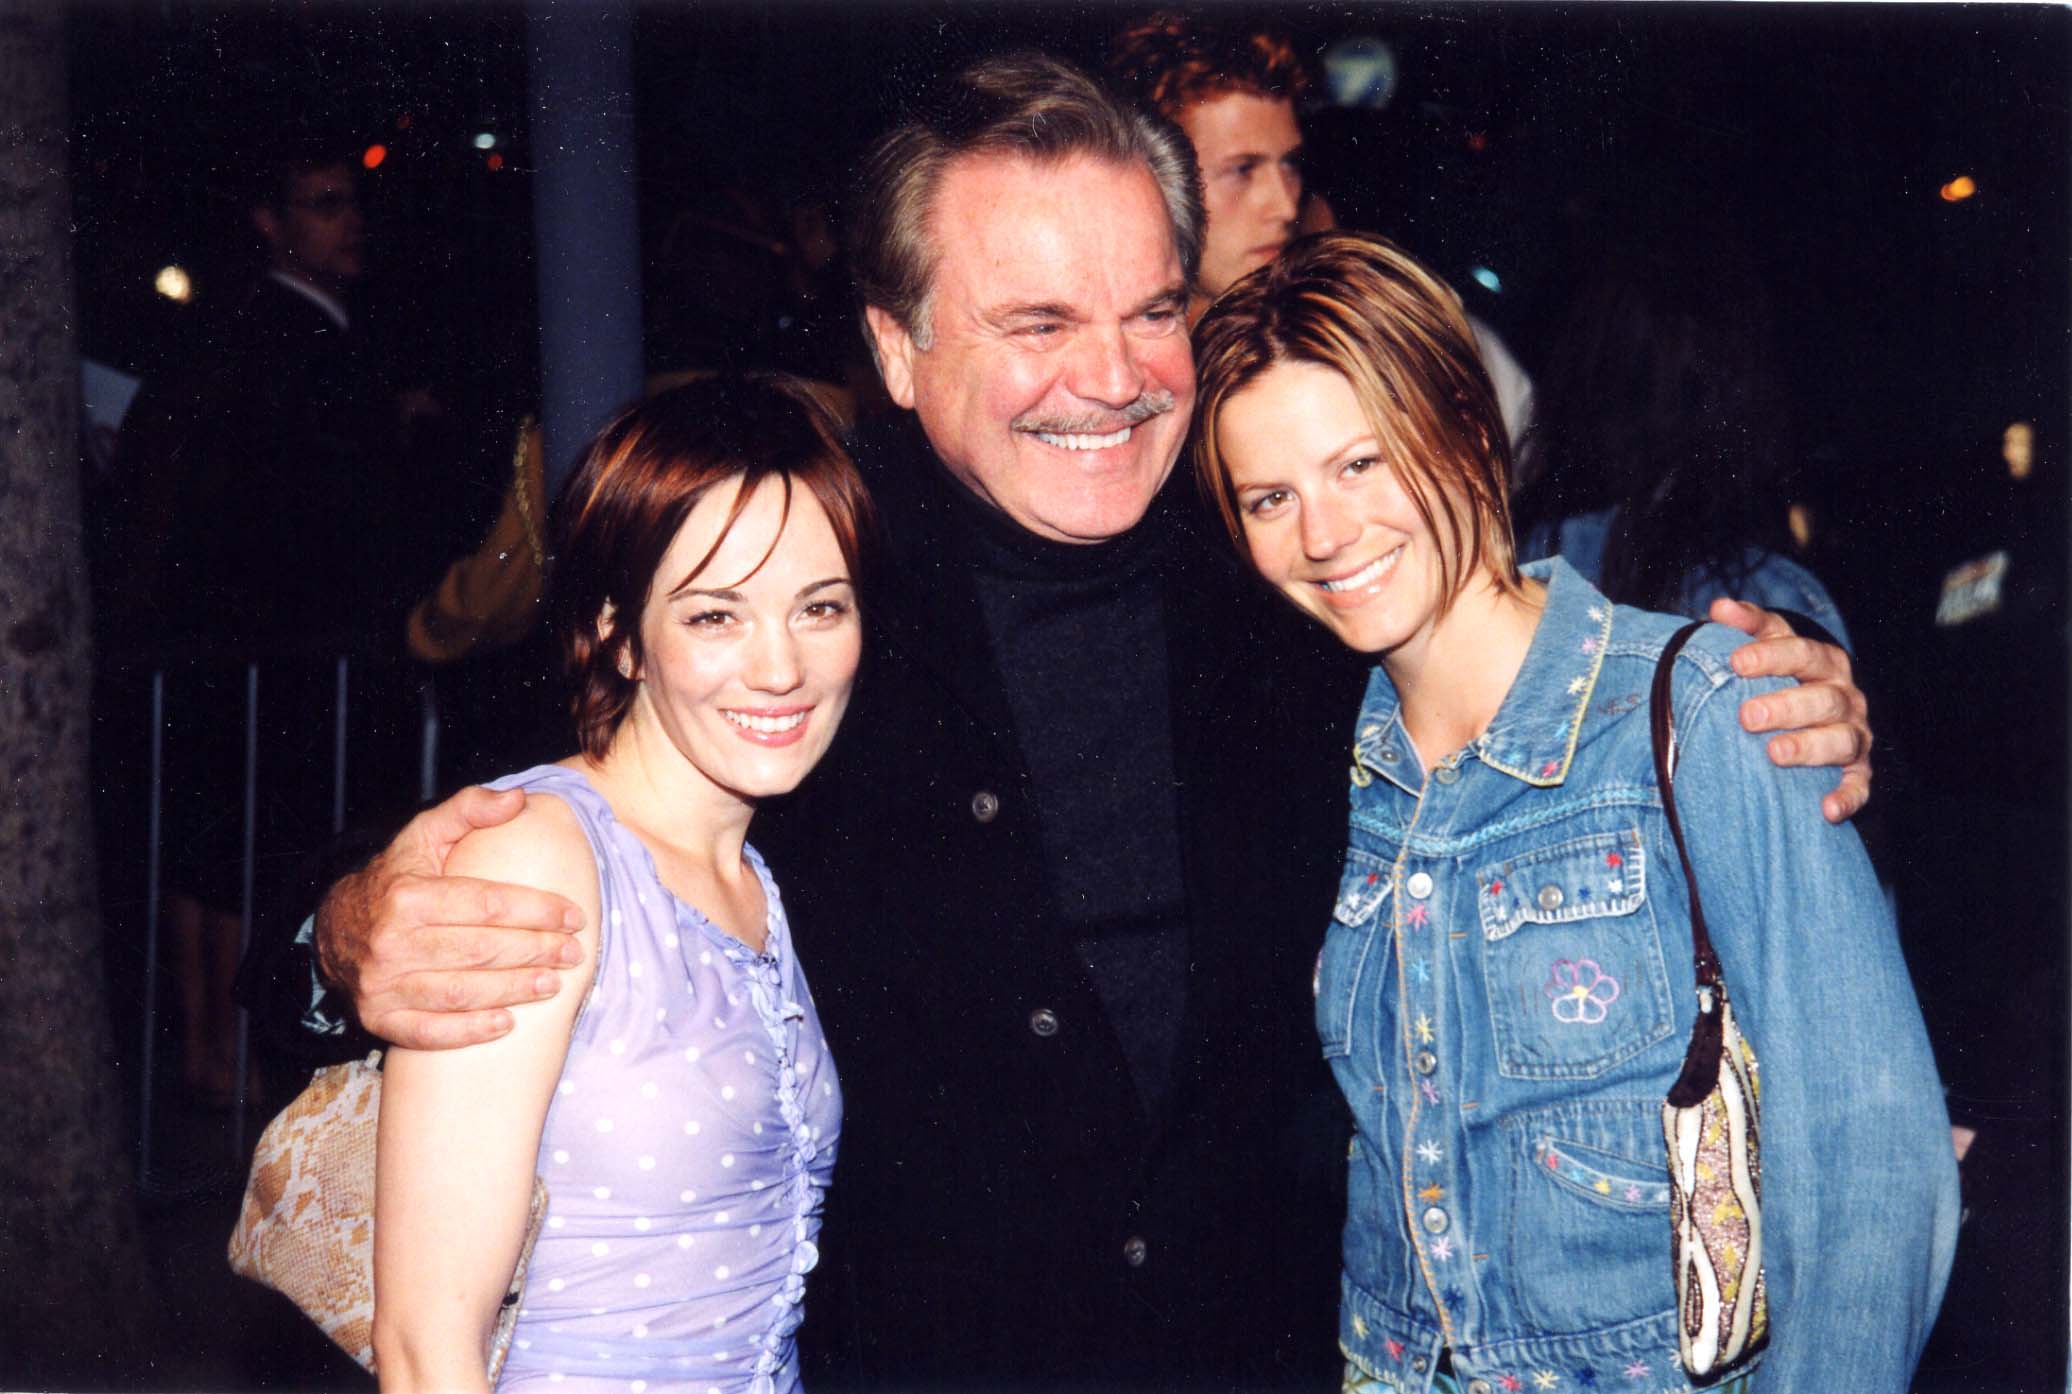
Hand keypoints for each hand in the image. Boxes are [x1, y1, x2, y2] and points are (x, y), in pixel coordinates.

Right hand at [315, 786, 585, 1048]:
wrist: (334, 927)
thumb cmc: (395, 879)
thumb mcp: (424, 835)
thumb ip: (470, 810)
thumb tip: (519, 799)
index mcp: (408, 896)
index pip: (487, 905)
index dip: (536, 911)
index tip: (573, 917)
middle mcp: (392, 942)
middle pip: (480, 951)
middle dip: (535, 952)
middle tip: (573, 954)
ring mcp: (383, 985)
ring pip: (460, 992)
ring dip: (513, 991)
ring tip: (553, 985)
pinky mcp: (377, 1018)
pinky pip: (428, 1031)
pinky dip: (469, 1031)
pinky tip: (506, 1024)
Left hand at [1709, 598, 1871, 823]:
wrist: (1820, 714)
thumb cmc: (1785, 677)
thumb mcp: (1771, 646)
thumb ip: (1749, 625)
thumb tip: (1719, 607)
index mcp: (1823, 663)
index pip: (1802, 653)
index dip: (1771, 657)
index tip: (1736, 661)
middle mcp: (1844, 697)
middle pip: (1823, 699)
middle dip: (1785, 706)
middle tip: (1746, 716)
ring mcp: (1854, 734)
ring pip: (1841, 740)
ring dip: (1809, 748)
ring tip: (1774, 754)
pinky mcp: (1859, 770)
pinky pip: (1859, 785)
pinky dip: (1847, 797)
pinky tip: (1827, 809)